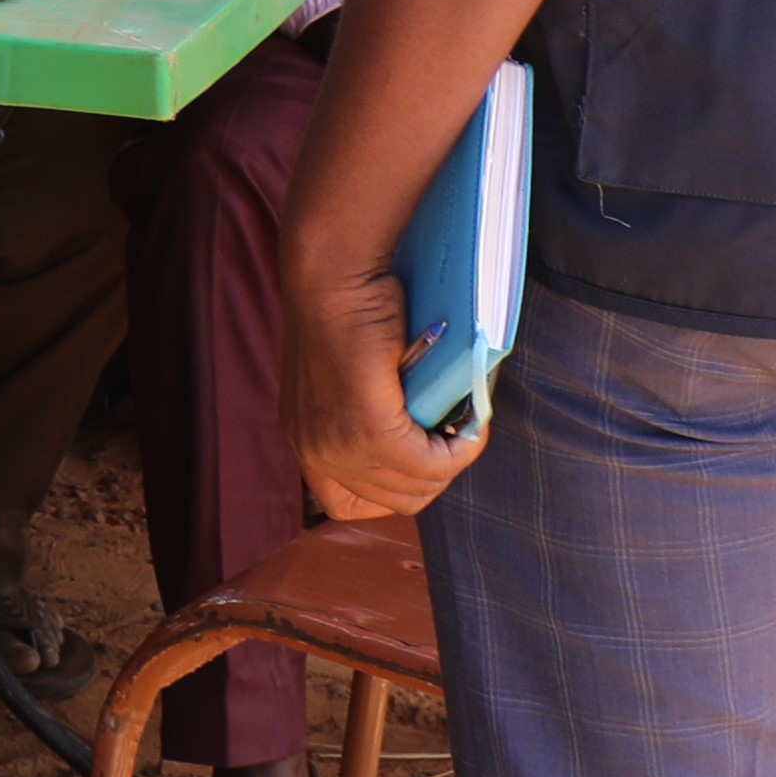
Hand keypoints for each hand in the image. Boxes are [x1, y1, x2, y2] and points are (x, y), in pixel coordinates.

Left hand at [279, 259, 481, 523]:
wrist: (335, 275)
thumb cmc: (348, 310)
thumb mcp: (349, 374)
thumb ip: (370, 410)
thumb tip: (422, 434)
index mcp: (304, 438)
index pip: (347, 502)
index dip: (393, 488)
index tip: (421, 459)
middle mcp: (313, 450)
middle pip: (393, 500)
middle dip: (433, 475)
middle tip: (456, 437)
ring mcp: (338, 444)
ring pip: (415, 487)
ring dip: (449, 462)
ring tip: (465, 429)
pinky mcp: (369, 429)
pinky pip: (428, 464)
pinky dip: (459, 450)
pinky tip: (470, 427)